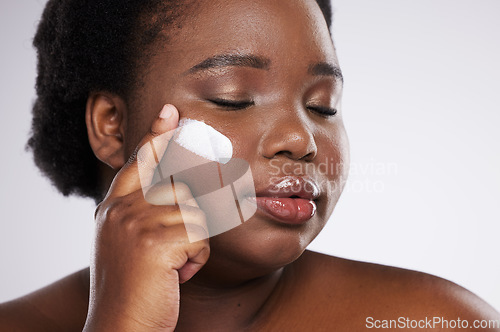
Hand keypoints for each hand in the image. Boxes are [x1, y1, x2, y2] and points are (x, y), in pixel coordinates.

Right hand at [83, 104, 209, 331]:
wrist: (120, 327)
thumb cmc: (132, 289)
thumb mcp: (130, 244)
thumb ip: (146, 214)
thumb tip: (185, 191)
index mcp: (113, 208)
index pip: (138, 162)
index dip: (156, 136)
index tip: (171, 112)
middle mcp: (122, 210)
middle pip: (178, 182)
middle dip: (197, 201)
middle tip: (197, 215)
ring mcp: (137, 223)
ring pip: (195, 211)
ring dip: (195, 242)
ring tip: (176, 265)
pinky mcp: (157, 241)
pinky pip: (200, 235)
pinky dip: (198, 257)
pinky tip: (179, 274)